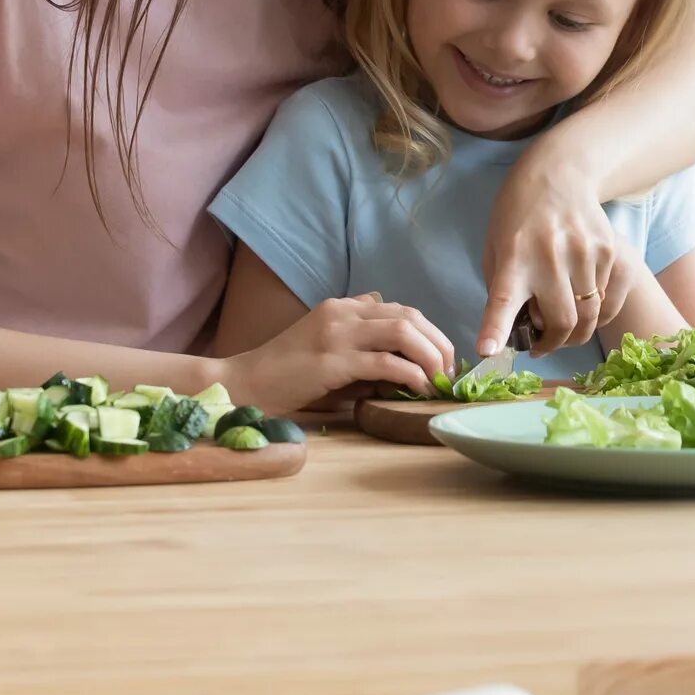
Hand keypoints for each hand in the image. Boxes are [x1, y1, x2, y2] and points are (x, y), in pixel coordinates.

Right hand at [220, 294, 456, 413]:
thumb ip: (358, 337)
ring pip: (403, 332)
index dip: (428, 331)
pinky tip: (418, 388)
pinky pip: (386, 362)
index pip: (399, 309)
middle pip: (409, 316)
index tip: (442, 357)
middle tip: (450, 370)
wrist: (245, 383)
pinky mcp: (333, 361)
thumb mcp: (325, 344)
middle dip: (438, 342)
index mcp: (341, 306)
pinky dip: (410, 374)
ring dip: (430, 356)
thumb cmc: (286, 372)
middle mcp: (342, 313)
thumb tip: (399, 344)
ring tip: (439, 379)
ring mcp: (337, 334)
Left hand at [480, 142, 621, 357]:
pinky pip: (606, 299)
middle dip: (553, 345)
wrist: (559, 173)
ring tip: (561, 324)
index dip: (495, 329)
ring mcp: (584, 253)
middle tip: (541, 346)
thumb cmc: (518, 215)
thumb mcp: (496, 247)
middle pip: (562, 323)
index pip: (503, 300)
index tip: (488, 351)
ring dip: (575, 330)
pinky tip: (579, 295)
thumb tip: (514, 331)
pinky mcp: (608, 250)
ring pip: (590, 316)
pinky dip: (593, 308)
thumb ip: (503, 288)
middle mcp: (550, 256)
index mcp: (514, 258)